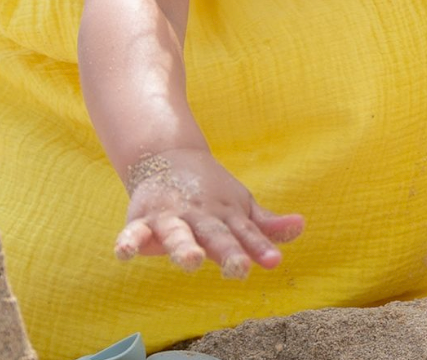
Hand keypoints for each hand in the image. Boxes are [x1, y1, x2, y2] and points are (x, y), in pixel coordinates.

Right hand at [114, 148, 303, 277]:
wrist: (167, 156)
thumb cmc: (210, 191)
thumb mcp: (240, 207)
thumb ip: (265, 226)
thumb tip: (301, 226)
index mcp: (226, 215)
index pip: (246, 233)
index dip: (260, 246)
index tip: (274, 261)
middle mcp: (200, 216)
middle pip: (215, 235)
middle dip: (227, 251)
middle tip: (239, 269)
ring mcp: (171, 217)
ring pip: (178, 234)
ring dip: (183, 247)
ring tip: (190, 261)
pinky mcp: (142, 219)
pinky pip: (133, 232)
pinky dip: (128, 241)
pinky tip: (125, 253)